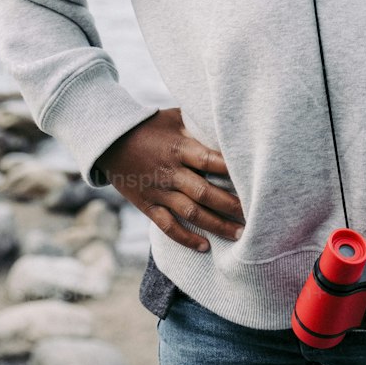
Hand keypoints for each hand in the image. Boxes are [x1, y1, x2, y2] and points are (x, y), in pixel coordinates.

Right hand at [94, 108, 245, 252]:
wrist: (110, 141)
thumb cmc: (149, 125)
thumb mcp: (174, 117)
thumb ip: (199, 123)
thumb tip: (228, 122)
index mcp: (180, 148)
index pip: (211, 160)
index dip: (232, 171)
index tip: (254, 180)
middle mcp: (171, 172)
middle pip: (206, 192)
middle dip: (231, 206)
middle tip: (255, 215)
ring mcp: (159, 191)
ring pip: (191, 213)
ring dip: (216, 225)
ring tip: (239, 234)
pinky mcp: (148, 205)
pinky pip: (168, 227)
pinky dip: (186, 239)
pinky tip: (204, 246)